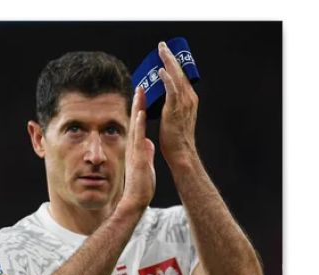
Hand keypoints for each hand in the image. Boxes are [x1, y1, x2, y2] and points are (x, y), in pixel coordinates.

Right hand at [120, 86, 155, 212]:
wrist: (136, 200)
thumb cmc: (141, 186)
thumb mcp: (145, 165)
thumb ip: (146, 153)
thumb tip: (149, 143)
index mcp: (135, 148)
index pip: (138, 125)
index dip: (140, 110)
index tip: (142, 95)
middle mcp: (133, 147)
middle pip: (136, 121)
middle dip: (137, 103)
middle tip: (140, 85)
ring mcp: (134, 151)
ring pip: (136, 126)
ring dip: (137, 108)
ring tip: (139, 91)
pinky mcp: (136, 157)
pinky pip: (137, 138)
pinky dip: (139, 125)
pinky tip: (140, 113)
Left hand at [158, 41, 198, 166]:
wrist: (181, 153)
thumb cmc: (176, 140)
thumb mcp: (175, 119)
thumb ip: (171, 108)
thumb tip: (161, 103)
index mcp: (189, 100)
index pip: (182, 77)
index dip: (174, 65)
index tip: (166, 55)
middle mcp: (189, 98)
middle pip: (180, 72)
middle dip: (171, 57)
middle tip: (162, 46)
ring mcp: (183, 103)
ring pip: (176, 77)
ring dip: (168, 62)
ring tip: (161, 50)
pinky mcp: (175, 109)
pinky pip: (172, 90)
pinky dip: (167, 79)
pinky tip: (161, 70)